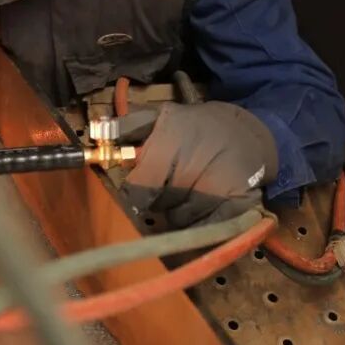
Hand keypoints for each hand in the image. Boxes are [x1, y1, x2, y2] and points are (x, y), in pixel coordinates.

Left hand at [122, 101, 277, 228]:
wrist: (247, 132)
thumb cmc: (197, 127)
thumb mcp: (161, 115)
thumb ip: (128, 126)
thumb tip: (97, 132)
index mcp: (172, 141)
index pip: (141, 187)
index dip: (137, 193)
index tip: (142, 191)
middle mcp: (194, 163)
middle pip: (161, 205)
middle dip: (161, 200)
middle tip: (171, 186)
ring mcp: (218, 184)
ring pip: (182, 219)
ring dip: (181, 212)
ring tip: (190, 192)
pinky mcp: (239, 202)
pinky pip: (208, 228)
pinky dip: (201, 224)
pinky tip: (203, 209)